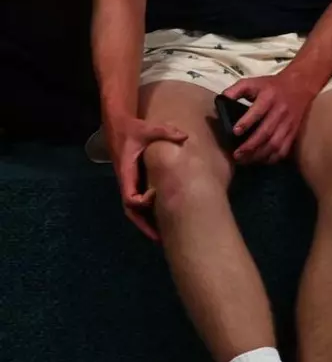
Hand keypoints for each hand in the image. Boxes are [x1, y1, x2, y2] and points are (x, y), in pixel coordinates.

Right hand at [105, 115, 188, 241]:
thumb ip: (165, 132)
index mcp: (126, 172)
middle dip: (144, 225)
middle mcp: (126, 181)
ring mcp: (130, 181)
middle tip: (160, 238)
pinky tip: (162, 215)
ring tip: (162, 235)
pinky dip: (148, 209)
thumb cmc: (131, 128)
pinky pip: (139, 198)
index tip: (155, 199)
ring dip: (146, 220)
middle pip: (131, 210)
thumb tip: (184, 136)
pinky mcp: (134, 179)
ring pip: (134, 207)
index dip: (141, 204)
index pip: (129, 197)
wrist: (117, 123)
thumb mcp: (147, 128)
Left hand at [224, 70, 320, 165]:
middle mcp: (280, 111)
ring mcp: (288, 123)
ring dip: (260, 154)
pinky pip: (285, 148)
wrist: (300, 85)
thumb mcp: (253, 82)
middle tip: (236, 155)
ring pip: (275, 143)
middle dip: (250, 145)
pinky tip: (262, 161)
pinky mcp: (293, 132)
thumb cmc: (271, 86)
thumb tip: (220, 101)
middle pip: (266, 132)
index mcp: (268, 97)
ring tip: (246, 161)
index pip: (258, 111)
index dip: (247, 122)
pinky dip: (273, 158)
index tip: (235, 132)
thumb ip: (235, 90)